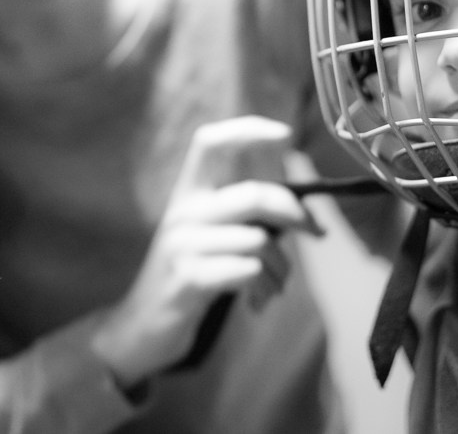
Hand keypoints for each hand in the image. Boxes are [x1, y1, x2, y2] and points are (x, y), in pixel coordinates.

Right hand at [92, 116, 321, 387]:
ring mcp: (182, 245)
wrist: (141, 329)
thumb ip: (243, 212)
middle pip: (254, 195)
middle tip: (315, 232)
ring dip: (281, 268)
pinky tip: (257, 301)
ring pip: (259, 241)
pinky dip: (266, 288)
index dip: (248, 130)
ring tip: (274, 284)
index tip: (286, 135)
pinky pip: (249, 272)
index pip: (210, 141)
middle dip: (296, 214)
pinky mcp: (187, 279)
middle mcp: (183, 212)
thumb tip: (300, 203)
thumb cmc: (190, 276)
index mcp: (188, 192)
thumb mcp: (210, 235)